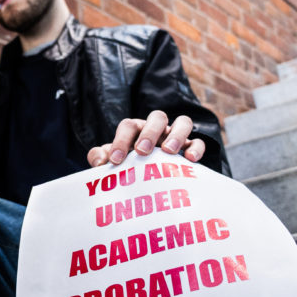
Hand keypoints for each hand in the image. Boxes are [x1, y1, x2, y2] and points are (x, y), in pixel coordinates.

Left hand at [86, 111, 203, 166]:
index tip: (115, 160)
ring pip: (183, 122)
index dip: (120, 141)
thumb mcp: (112, 161)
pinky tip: (190, 160)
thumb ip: (100, 157)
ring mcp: (175, 136)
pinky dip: (196, 148)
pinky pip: (198, 142)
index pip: (128, 126)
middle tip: (142, 151)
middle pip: (157, 117)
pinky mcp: (191, 147)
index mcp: (135, 129)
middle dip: (149, 132)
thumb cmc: (127, 166)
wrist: (148, 179)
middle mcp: (156, 128)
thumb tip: (99, 160)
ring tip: (169, 152)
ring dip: (176, 135)